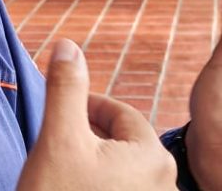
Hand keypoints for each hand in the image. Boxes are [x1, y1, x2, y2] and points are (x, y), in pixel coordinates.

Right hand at [17, 39, 176, 190]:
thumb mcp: (57, 138)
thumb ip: (65, 89)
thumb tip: (67, 45)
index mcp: (152, 157)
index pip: (118, 112)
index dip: (84, 105)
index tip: (59, 110)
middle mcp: (165, 185)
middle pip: (121, 141)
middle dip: (88, 135)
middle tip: (57, 142)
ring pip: (120, 169)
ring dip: (93, 162)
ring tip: (64, 171)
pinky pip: (121, 190)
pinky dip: (98, 185)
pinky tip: (73, 190)